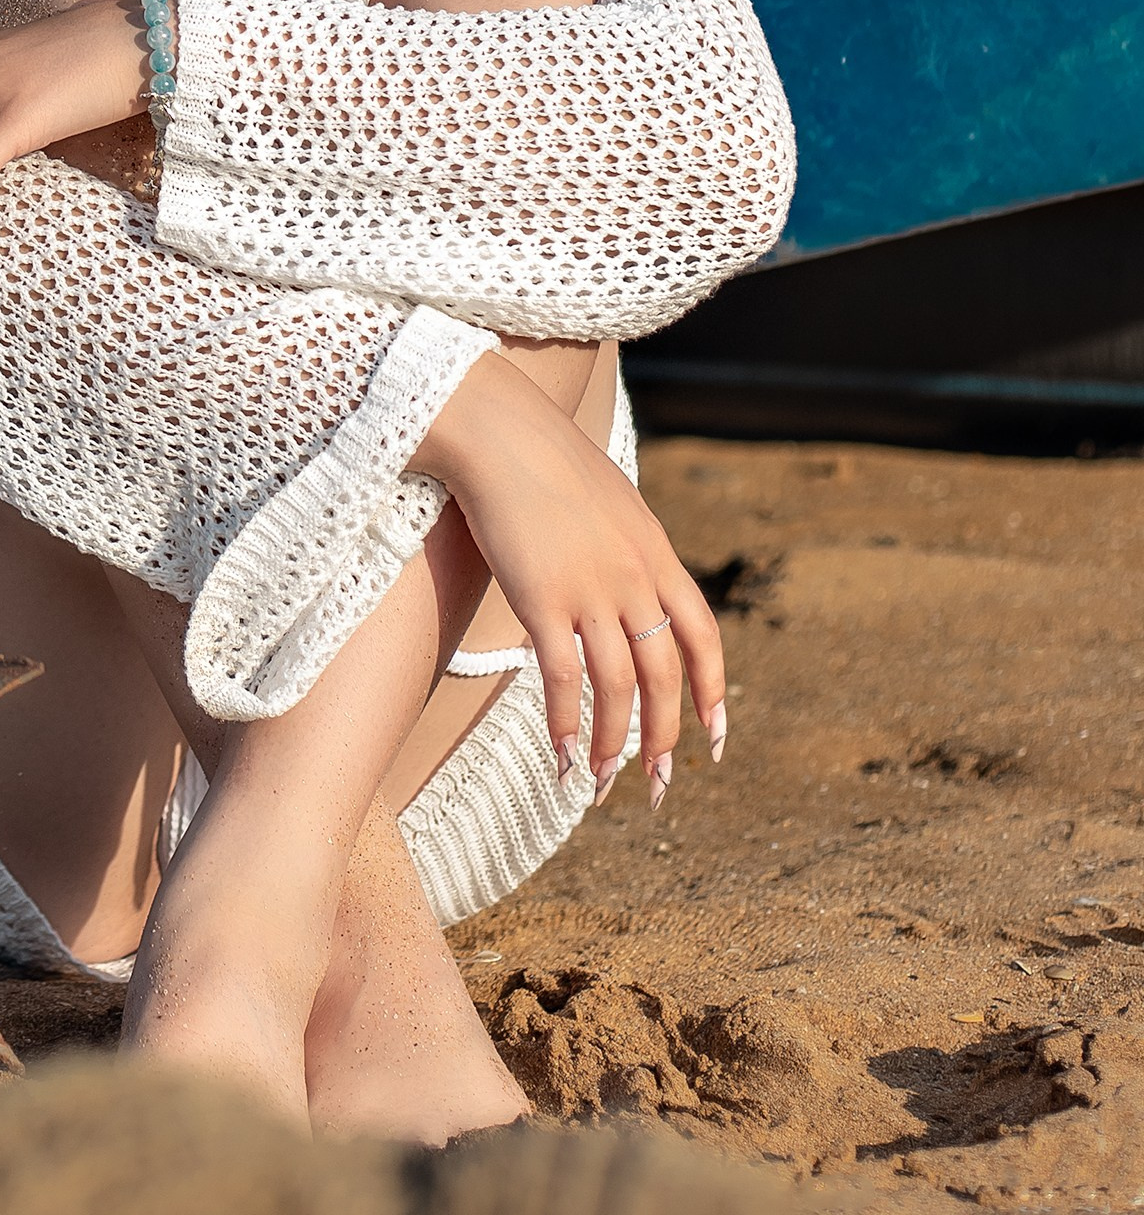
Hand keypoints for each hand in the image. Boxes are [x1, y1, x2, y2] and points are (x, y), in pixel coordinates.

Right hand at [408, 352, 724, 804]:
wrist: (497, 428)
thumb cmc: (542, 457)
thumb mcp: (609, 499)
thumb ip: (627, 544)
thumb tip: (628, 581)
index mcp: (655, 551)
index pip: (701, 635)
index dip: (713, 691)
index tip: (716, 737)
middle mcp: (633, 575)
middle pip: (664, 673)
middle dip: (664, 737)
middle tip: (657, 785)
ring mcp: (590, 588)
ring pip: (618, 686)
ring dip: (614, 744)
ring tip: (603, 783)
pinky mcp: (540, 598)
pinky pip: (562, 677)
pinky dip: (566, 722)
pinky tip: (563, 755)